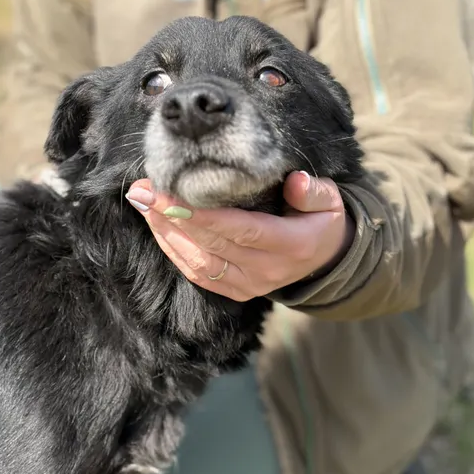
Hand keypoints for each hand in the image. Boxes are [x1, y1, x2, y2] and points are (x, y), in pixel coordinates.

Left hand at [126, 171, 355, 301]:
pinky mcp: (237, 291)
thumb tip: (295, 182)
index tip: (168, 192)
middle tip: (142, 190)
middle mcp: (267, 271)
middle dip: (172, 216)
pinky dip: (174, 251)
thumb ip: (314, 191)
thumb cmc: (321, 219)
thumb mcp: (331, 200)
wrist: (325, 258)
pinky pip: (198, 275)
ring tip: (142, 204)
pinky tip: (157, 226)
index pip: (241, 229)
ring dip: (166, 233)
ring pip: (199, 262)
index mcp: (291, 245)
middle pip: (212, 244)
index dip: (202, 214)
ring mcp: (250, 285)